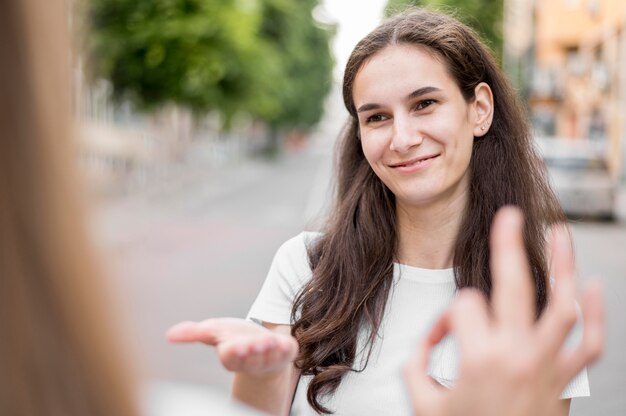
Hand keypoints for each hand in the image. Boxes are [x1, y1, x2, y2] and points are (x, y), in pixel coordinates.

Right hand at [167, 318, 297, 378]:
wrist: (264, 344)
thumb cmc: (236, 338)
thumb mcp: (214, 331)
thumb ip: (193, 333)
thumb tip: (169, 335)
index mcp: (232, 356)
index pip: (230, 357)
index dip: (232, 352)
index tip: (231, 347)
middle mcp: (251, 360)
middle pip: (249, 359)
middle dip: (249, 352)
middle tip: (250, 346)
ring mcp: (270, 358)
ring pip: (269, 356)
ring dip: (268, 350)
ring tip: (267, 342)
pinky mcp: (286, 352)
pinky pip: (287, 352)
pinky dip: (285, 348)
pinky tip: (282, 343)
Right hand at [404, 207, 603, 415]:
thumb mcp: (422, 404)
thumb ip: (415, 364)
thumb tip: (429, 339)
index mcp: (478, 358)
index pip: (461, 308)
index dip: (445, 320)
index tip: (441, 341)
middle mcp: (516, 354)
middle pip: (514, 285)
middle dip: (508, 244)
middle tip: (510, 214)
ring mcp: (547, 366)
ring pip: (562, 305)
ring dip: (562, 265)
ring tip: (558, 232)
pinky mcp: (566, 381)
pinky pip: (590, 344)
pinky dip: (596, 314)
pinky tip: (592, 286)